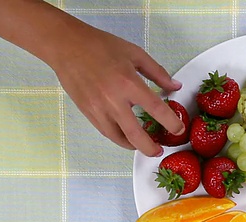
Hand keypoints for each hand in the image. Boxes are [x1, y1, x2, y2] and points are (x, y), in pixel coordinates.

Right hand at [50, 25, 182, 156]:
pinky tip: (126, 136)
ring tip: (144, 145)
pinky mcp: (88, 112)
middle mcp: (113, 100)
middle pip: (135, 135)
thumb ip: (158, 73)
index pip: (156, 110)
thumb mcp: (135, 54)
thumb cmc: (99, 46)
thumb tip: (174, 87)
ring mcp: (98, 109)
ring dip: (134, 146)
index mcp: (129, 83)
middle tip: (159, 151)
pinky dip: (119, 137)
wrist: (66, 46)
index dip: (171, 122)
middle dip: (150, 148)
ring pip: (118, 138)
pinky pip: (106, 132)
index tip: (179, 129)